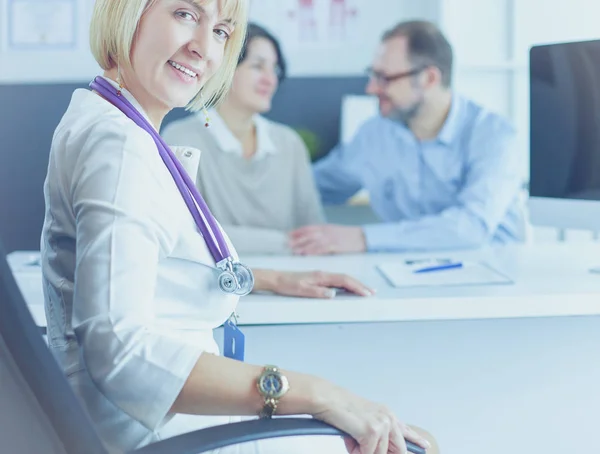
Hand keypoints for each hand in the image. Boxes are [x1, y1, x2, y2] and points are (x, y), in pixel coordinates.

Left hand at [255, 270, 373, 298]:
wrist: (275, 278)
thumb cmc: (286, 284)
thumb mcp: (300, 290)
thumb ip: (317, 292)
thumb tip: (333, 294)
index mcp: (321, 276)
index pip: (344, 280)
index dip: (357, 287)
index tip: (366, 294)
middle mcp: (323, 274)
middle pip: (346, 278)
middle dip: (360, 285)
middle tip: (372, 292)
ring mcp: (321, 276)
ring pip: (342, 279)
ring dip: (355, 284)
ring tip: (365, 290)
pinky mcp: (318, 278)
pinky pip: (336, 281)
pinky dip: (346, 285)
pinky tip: (349, 289)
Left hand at [289, 224, 366, 254]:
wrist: (362, 237)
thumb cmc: (349, 236)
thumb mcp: (334, 231)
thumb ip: (322, 234)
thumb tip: (311, 238)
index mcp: (324, 227)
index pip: (307, 228)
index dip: (296, 232)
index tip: (287, 235)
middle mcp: (325, 231)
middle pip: (307, 235)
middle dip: (296, 239)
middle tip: (286, 244)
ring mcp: (329, 238)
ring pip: (312, 242)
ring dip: (301, 246)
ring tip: (292, 250)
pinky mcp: (334, 246)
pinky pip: (320, 248)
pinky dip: (311, 251)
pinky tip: (305, 254)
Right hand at [313, 384, 431, 453]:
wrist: (327, 399)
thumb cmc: (340, 409)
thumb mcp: (363, 421)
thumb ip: (375, 436)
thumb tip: (378, 452)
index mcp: (386, 414)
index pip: (406, 430)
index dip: (416, 440)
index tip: (425, 446)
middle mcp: (388, 418)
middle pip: (397, 450)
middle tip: (361, 446)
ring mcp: (382, 424)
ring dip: (363, 452)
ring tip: (351, 438)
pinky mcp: (372, 431)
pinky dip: (356, 452)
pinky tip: (350, 438)